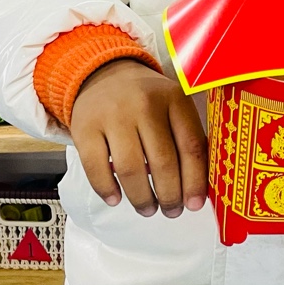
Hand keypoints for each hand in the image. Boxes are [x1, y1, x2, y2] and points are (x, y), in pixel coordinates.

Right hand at [69, 59, 206, 217]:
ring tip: (148, 209)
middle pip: (162, 162)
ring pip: (131, 169)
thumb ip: (186, 137)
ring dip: (142, 198)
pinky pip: (97, 168)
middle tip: (171, 211)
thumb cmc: (145, 99)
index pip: (190, 146)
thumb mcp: (172, 105)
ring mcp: (113, 116)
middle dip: (169, 196)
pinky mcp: (85, 127)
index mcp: (173, 99)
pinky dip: (107, 190)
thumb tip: (198, 188)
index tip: (195, 204)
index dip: (195, 181)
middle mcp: (144, 105)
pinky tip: (116, 199)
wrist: (103, 74)